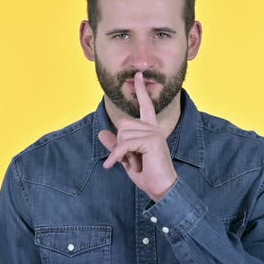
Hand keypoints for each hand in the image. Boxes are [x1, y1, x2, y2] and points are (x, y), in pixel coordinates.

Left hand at [98, 71, 178, 201]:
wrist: (161, 189)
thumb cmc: (147, 175)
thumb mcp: (127, 159)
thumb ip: (116, 145)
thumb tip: (102, 133)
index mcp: (151, 129)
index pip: (145, 105)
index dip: (140, 90)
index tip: (137, 74)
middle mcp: (154, 128)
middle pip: (123, 125)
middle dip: (120, 144)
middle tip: (131, 159)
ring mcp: (154, 133)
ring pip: (122, 135)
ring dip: (121, 153)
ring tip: (135, 163)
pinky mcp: (152, 141)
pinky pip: (124, 144)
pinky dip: (116, 156)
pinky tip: (113, 166)